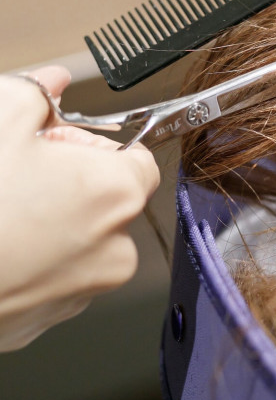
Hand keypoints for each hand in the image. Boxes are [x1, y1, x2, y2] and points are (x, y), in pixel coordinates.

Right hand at [0, 67, 158, 351]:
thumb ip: (37, 93)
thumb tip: (53, 82)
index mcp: (116, 194)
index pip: (138, 159)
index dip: (97, 145)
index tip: (62, 144)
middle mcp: (114, 247)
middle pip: (109, 199)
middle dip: (72, 181)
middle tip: (22, 173)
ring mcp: (83, 288)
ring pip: (82, 238)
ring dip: (53, 220)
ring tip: (5, 210)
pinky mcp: (49, 317)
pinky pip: (56, 273)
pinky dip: (35, 257)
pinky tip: (0, 243)